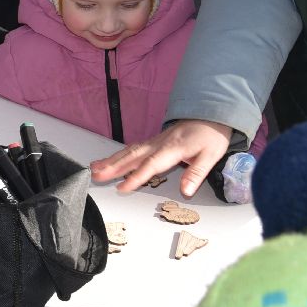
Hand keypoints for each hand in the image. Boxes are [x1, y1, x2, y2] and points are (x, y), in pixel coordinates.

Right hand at [90, 119, 232, 196]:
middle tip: (96, 175)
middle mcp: (160, 143)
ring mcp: (155, 141)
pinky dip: (120, 155)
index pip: (152, 164)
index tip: (122, 187)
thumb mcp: (211, 155)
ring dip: (112, 160)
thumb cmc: (211, 136)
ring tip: (94, 168)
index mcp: (173, 148)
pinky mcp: (155, 141)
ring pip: (130, 151)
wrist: (212, 114)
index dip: (136, 177)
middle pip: (134, 156)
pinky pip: (134, 148)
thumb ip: (197, 173)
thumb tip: (186, 192)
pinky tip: (110, 160)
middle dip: (114, 166)